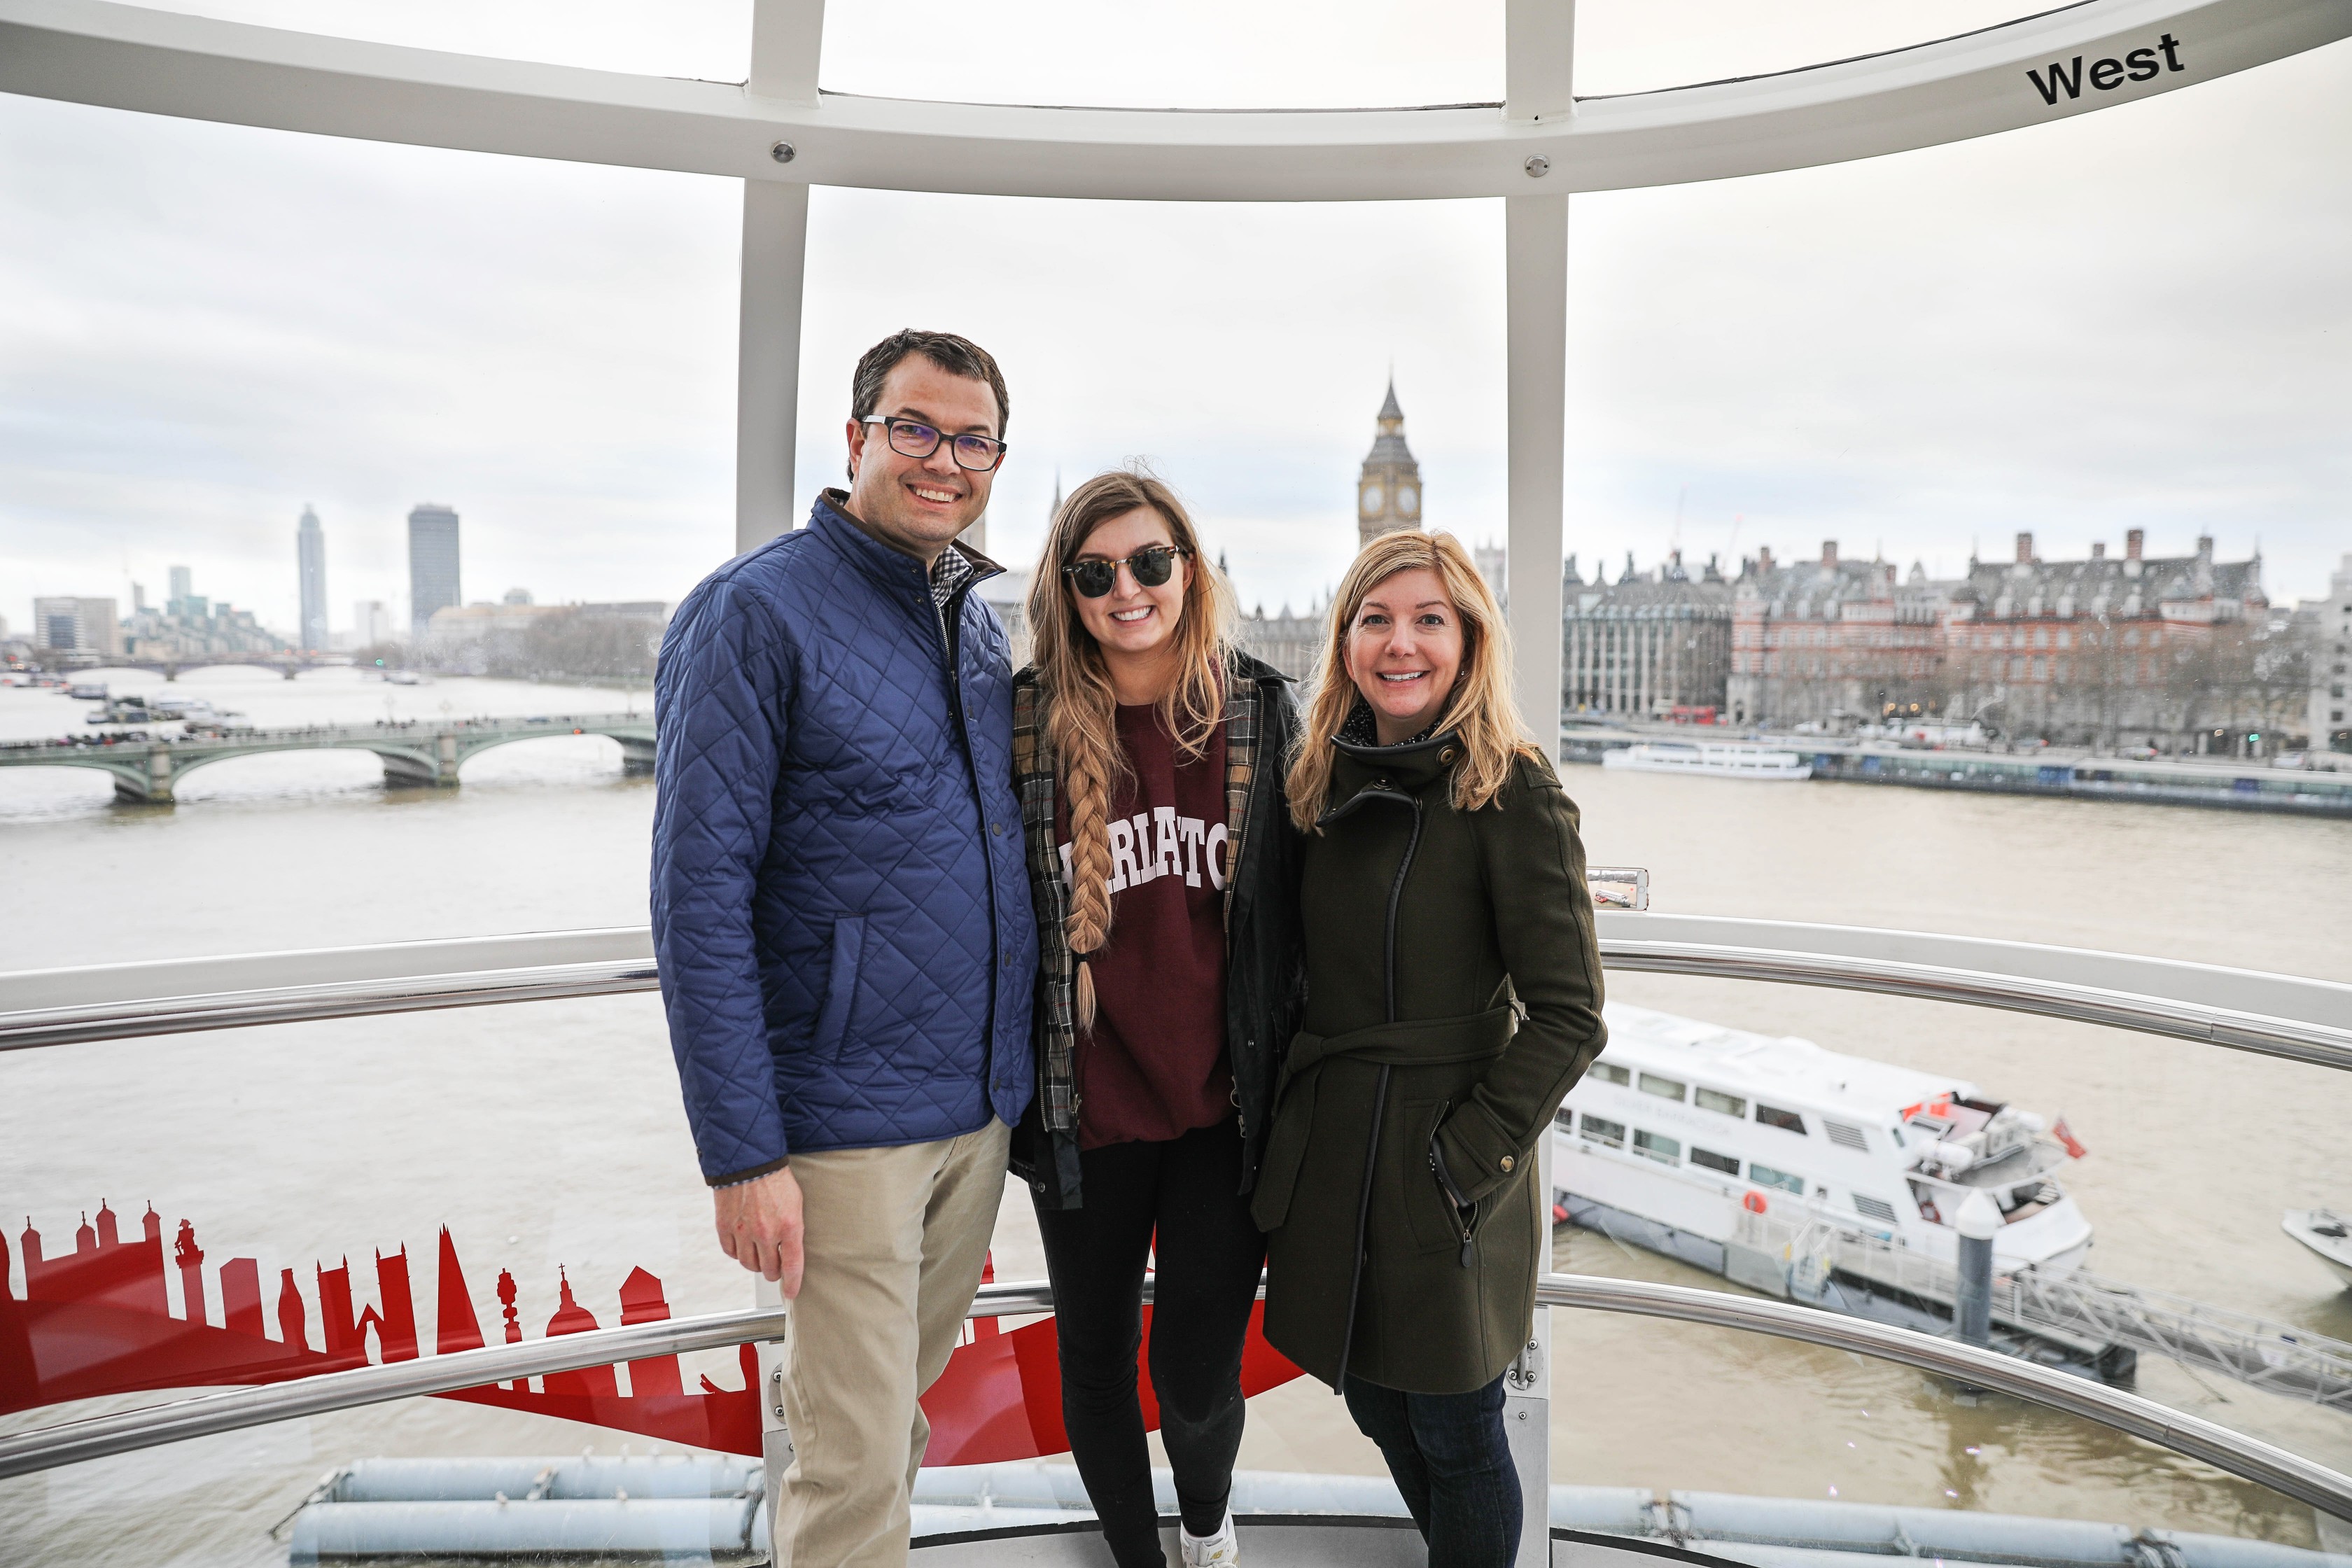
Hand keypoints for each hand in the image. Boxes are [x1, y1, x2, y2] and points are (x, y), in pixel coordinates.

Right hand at [713, 1167, 804, 1296]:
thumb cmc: (777, 1180)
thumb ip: (794, 1229)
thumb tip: (791, 1251)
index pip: (792, 1266)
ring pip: (749, 1264)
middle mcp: (766, 1233)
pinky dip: (737, 1253)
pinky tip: (743, 1246)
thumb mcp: (796, 1203)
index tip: (792, 1293)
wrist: (750, 1161)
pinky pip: (731, 1252)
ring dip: (755, 1264)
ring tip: (759, 1255)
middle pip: (769, 1269)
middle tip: (775, 1266)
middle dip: (773, 1271)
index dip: (793, 1283)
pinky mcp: (725, 1226)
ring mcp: (744, 1231)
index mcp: (789, 1226)